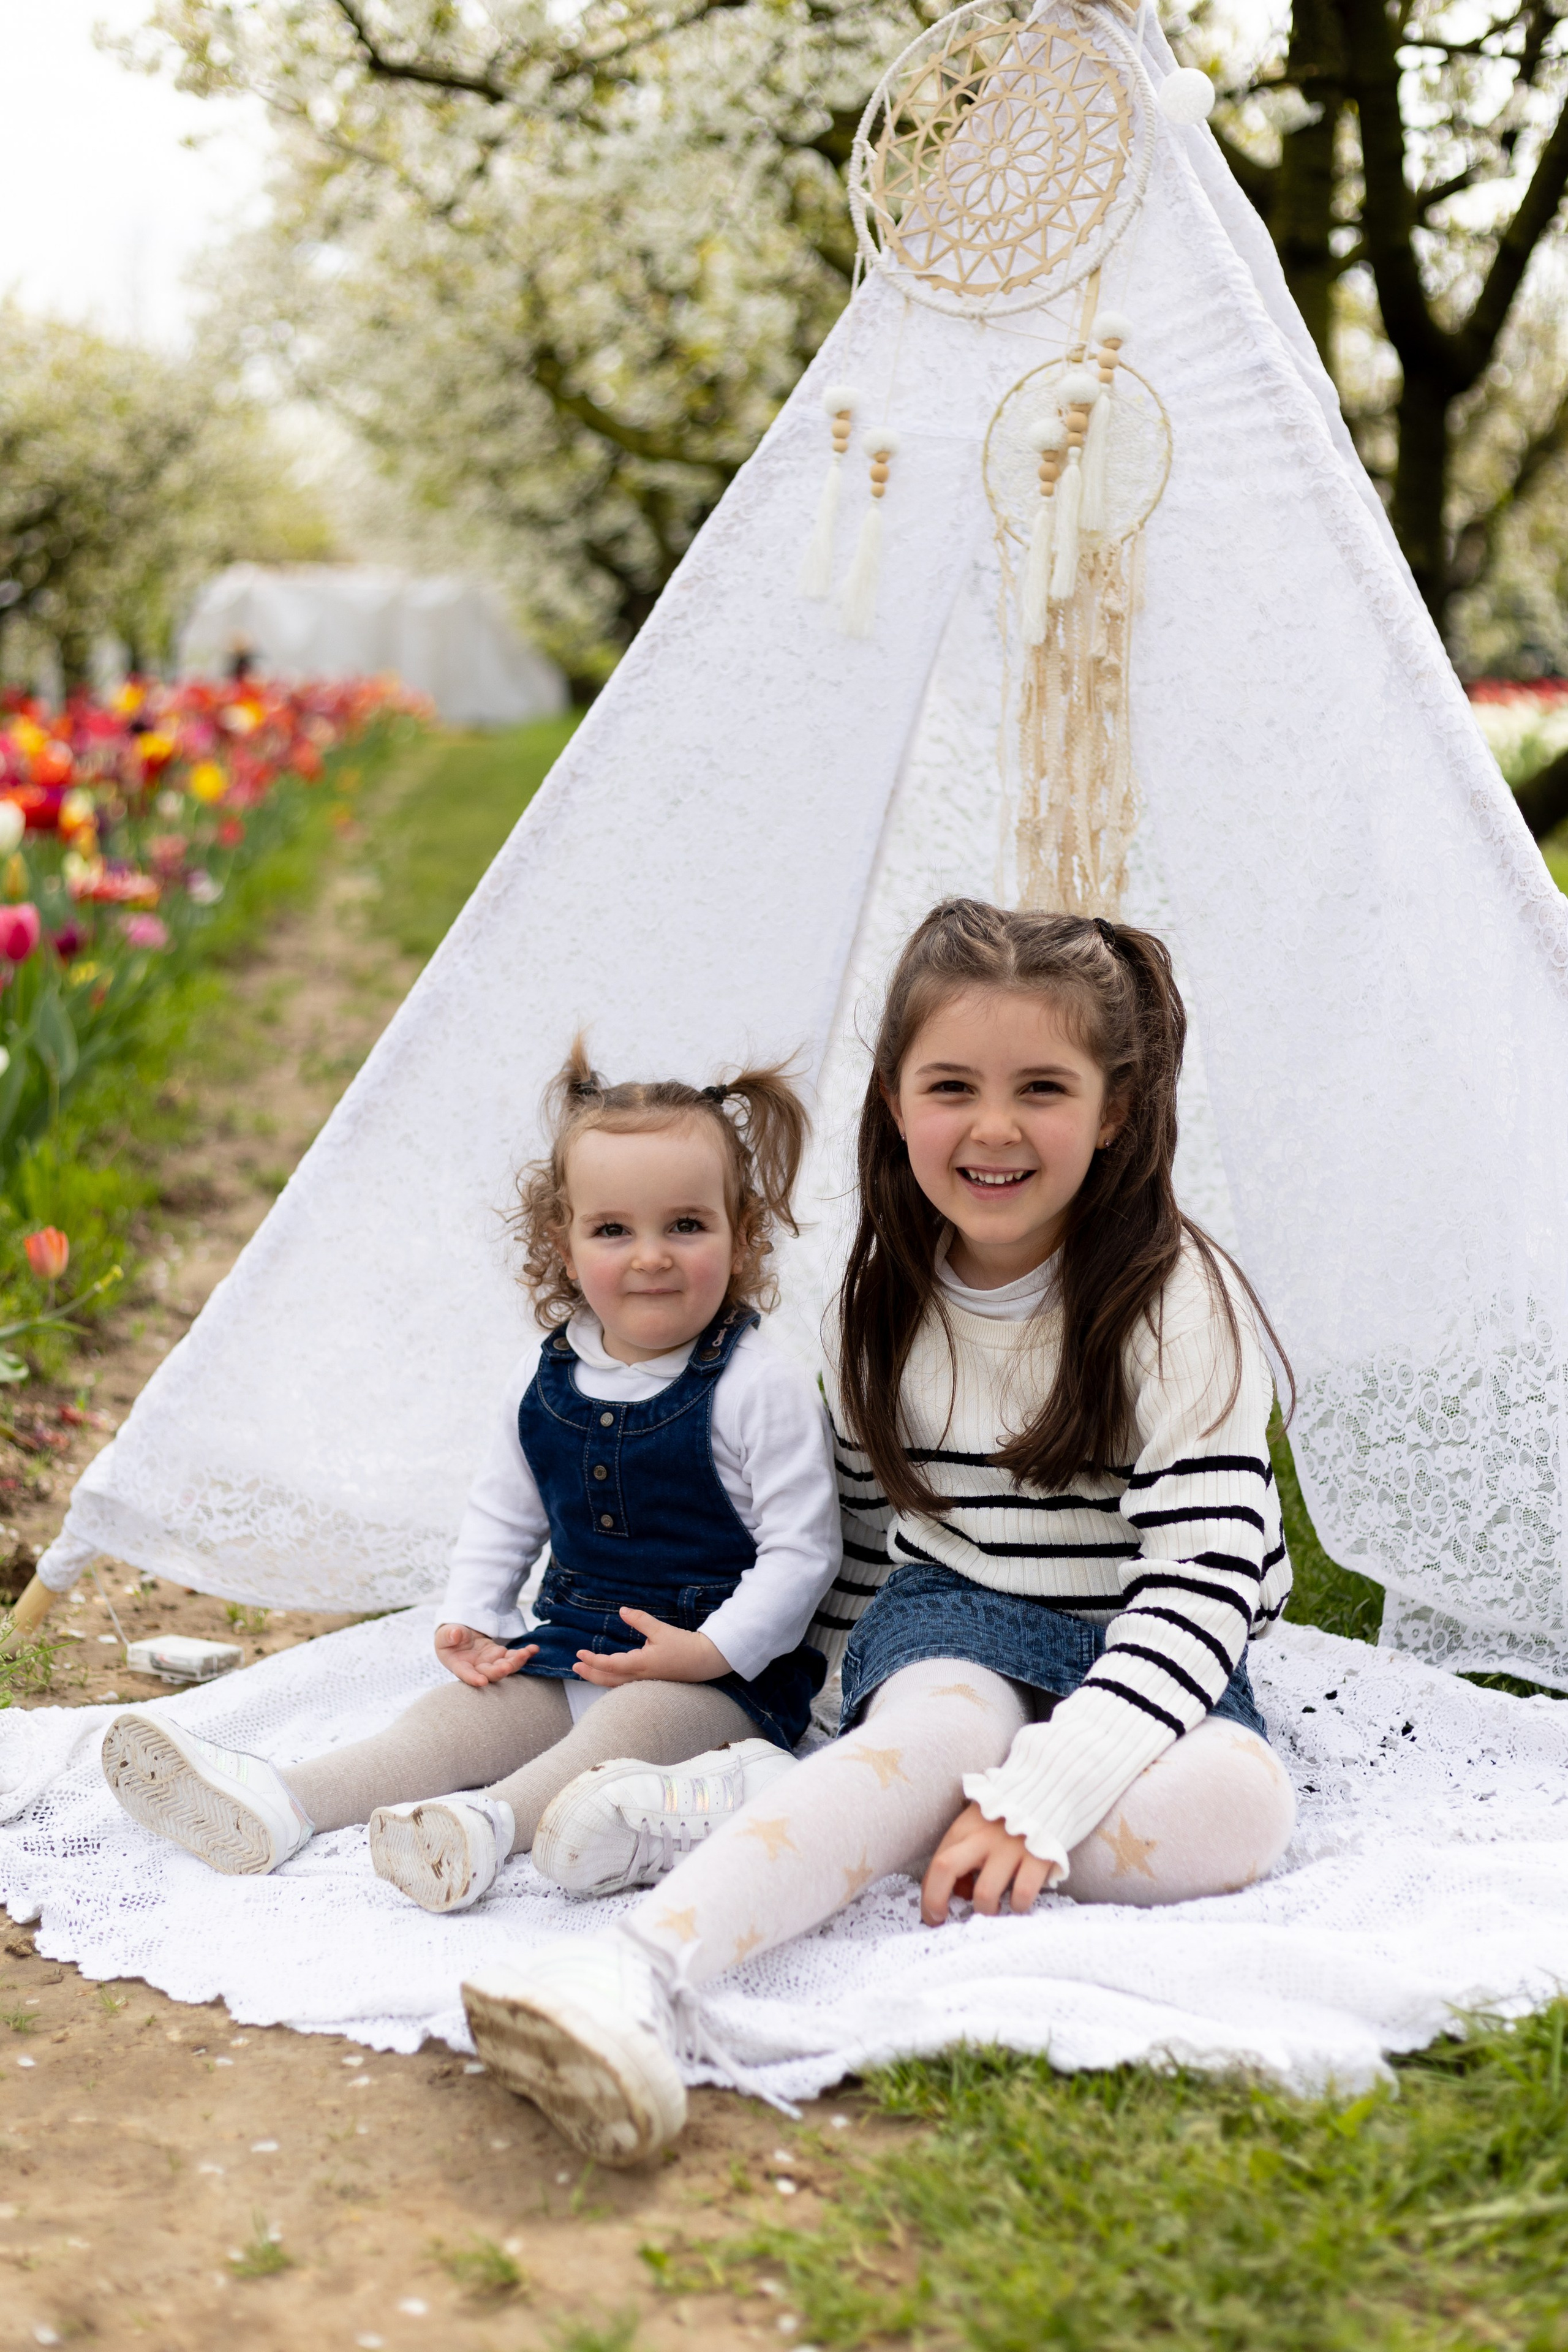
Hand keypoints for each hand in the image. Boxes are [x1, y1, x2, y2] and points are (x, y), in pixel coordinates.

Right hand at [435, 1622, 535, 1688]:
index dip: (473, 1679)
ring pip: (505, 1666)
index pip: (466, 1674)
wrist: (461, 1635)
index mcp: (459, 1665)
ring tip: (527, 1653)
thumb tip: (456, 1634)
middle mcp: (477, 1668)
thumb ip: (449, 1635)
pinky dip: (524, 1654)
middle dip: (500, 1671)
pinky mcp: (501, 1656)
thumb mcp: (445, 1634)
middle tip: (508, 1667)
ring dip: (517, 1662)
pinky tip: (534, 1649)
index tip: (482, 1682)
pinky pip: (513, 1656)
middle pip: (490, 1673)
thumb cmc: (449, 1637)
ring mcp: (491, 1663)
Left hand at [572, 1608, 728, 1686]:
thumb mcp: (661, 1630)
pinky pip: (625, 1684)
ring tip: (587, 1670)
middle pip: (608, 1680)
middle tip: (575, 1665)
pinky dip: (612, 1680)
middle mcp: (641, 1676)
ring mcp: (646, 1681)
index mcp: (641, 1664)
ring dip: (599, 1678)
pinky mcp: (651, 1680)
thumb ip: (640, 1620)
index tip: (579, 1653)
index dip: (592, 1660)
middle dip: (590, 1674)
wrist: (705, 1661)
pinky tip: (609, 1674)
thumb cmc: (684, 1645)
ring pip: (616, 1684)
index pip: (610, 1665)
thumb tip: (621, 1610)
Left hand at [921, 1800, 1061, 1924]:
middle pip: (946, 1868)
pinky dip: (1017, 1906)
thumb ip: (962, 1855)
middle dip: (936, 1900)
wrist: (1050, 1793)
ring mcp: (1011, 1847)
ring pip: (984, 1893)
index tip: (932, 1915)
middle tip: (943, 1919)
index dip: (929, 1895)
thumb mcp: (977, 1828)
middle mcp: (984, 1836)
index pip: (937, 1863)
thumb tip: (957, 1893)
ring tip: (993, 1908)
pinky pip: (1022, 1895)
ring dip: (985, 1909)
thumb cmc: (1006, 1821)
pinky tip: (1018, 1902)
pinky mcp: (1039, 1857)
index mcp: (966, 1828)